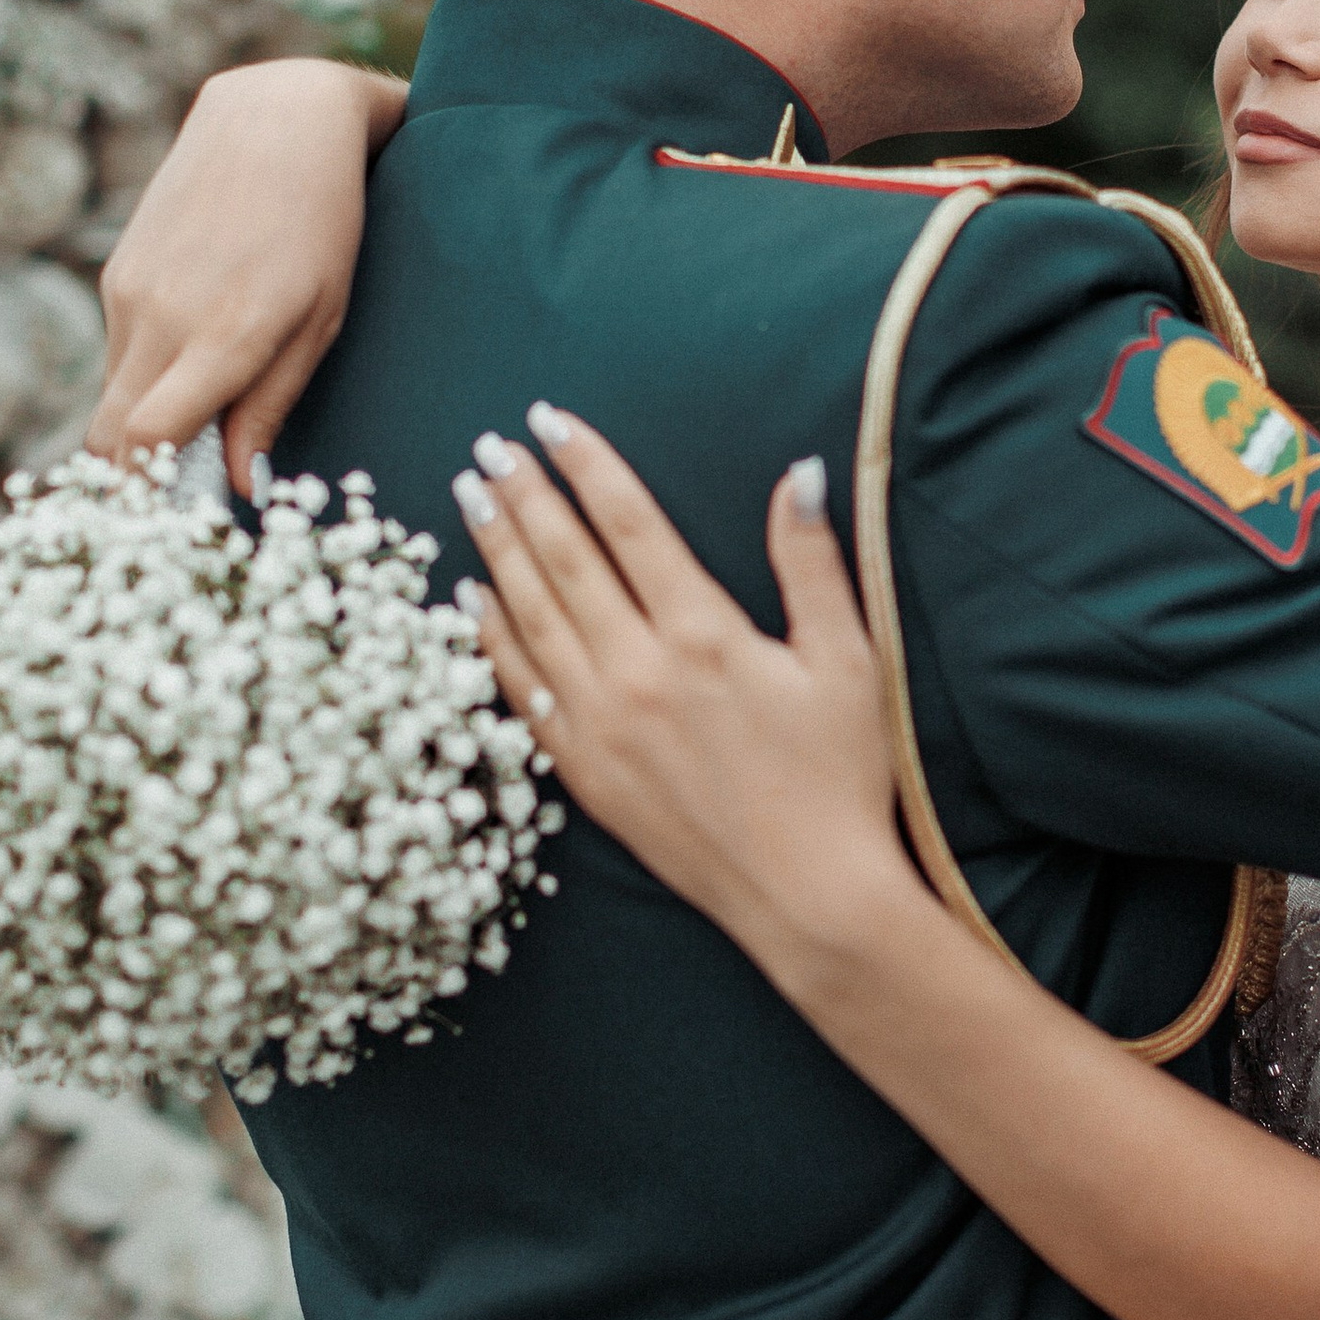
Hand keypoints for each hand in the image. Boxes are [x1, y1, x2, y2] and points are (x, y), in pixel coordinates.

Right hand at [90, 61, 406, 493]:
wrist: (276, 117)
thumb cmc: (325, 224)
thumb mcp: (322, 320)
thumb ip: (272, 403)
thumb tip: (239, 484)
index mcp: (223, 335)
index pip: (148, 442)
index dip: (145, 496)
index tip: (166, 531)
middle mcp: (163, 317)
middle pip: (112, 435)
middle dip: (127, 484)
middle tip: (162, 515)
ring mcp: (130, 292)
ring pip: (115, 395)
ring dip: (141, 427)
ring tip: (193, 438)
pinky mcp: (119, 272)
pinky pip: (122, 353)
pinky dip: (144, 378)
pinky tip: (191, 360)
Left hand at [456, 408, 915, 966]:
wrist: (810, 897)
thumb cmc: (843, 778)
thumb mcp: (849, 661)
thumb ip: (814, 563)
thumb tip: (801, 473)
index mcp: (704, 634)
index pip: (629, 525)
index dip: (587, 466)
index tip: (550, 422)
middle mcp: (639, 673)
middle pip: (565, 562)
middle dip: (524, 496)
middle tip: (489, 446)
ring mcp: (603, 726)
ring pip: (532, 618)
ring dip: (497, 551)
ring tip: (470, 497)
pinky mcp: (586, 774)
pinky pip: (521, 691)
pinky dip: (491, 639)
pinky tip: (472, 601)